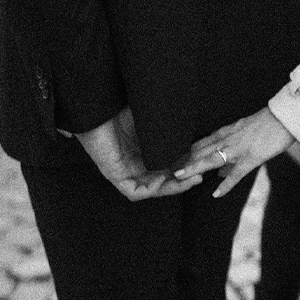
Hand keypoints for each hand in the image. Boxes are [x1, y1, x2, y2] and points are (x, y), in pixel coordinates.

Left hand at [75, 106, 202, 199]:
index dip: (184, 168)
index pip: (168, 167)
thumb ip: (168, 129)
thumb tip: (192, 131)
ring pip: (151, 189)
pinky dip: (150, 189)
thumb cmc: (120, 109)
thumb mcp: (152, 121)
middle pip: (162, 181)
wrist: (98, 107)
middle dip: (182, 181)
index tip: (201, 162)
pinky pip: (134, 192)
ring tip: (189, 179)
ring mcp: (125, 171)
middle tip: (200, 176)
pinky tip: (162, 178)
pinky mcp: (114, 175)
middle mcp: (136, 163)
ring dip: (171, 187)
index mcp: (145, 151)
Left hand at [175, 107, 294, 197]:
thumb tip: (222, 168)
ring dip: (193, 169)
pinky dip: (225, 185)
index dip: (186, 155)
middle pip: (199, 151)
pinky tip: (216, 194)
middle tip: (168, 172)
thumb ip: (232, 148)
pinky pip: (235, 174)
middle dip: (184, 162)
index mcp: (226, 132)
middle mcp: (227, 139)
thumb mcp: (246, 132)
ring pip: (210, 160)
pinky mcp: (250, 158)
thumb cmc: (268, 124)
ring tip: (178, 177)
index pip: (200, 144)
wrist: (285, 117)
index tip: (174, 164)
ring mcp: (237, 149)